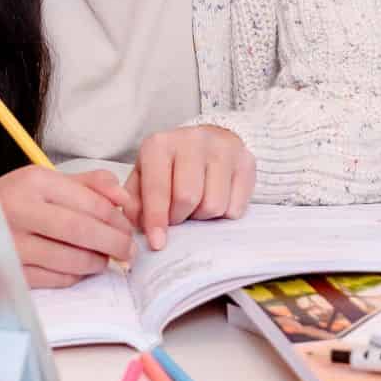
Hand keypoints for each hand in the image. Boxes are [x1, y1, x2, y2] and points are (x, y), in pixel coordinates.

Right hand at [0, 166, 137, 288]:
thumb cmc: (17, 199)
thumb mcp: (49, 181)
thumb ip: (91, 184)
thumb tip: (124, 199)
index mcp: (34, 182)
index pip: (90, 202)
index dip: (116, 219)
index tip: (127, 228)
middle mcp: (21, 210)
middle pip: (81, 231)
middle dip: (113, 243)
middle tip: (127, 250)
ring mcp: (13, 243)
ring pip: (70, 259)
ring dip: (96, 263)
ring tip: (105, 259)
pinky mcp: (10, 271)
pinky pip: (54, 279)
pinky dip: (74, 276)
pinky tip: (79, 269)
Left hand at [130, 125, 255, 251]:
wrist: (210, 138)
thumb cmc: (172, 164)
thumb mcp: (145, 174)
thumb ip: (135, 200)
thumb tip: (136, 224)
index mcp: (160, 144)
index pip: (158, 188)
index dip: (156, 219)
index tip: (157, 243)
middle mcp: (192, 140)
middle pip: (188, 198)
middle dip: (180, 218)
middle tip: (178, 216)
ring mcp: (222, 149)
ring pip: (214, 205)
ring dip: (203, 217)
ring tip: (196, 206)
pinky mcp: (246, 162)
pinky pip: (236, 207)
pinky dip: (224, 214)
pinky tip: (216, 199)